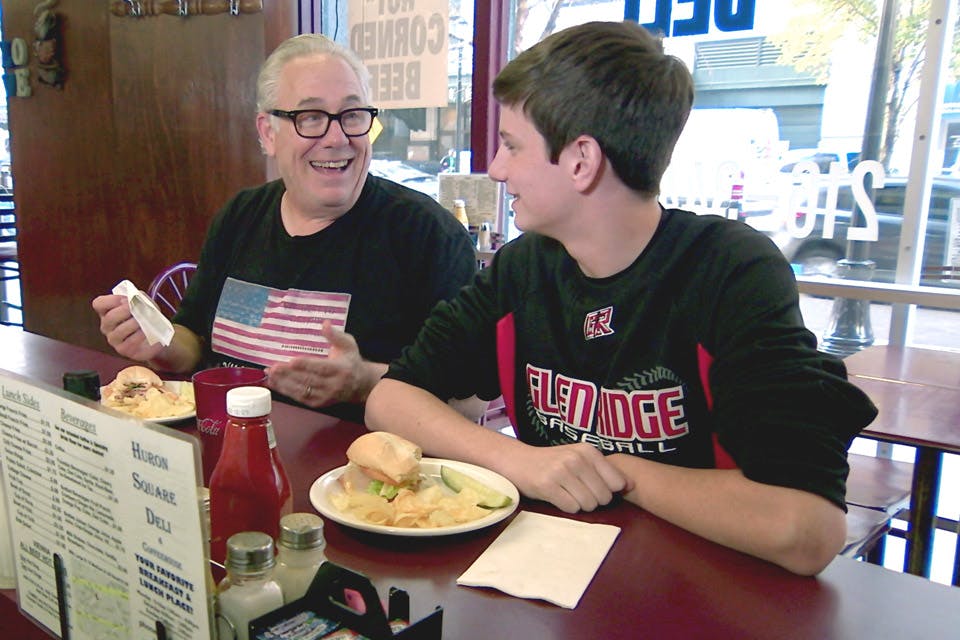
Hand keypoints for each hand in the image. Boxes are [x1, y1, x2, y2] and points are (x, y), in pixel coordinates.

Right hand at [92, 294, 165, 361]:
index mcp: (107, 312)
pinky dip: (140, 335)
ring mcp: (114, 339)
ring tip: (145, 321)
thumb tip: (134, 298)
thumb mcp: (144, 304)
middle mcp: (107, 326)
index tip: (126, 299)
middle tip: (138, 309)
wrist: (157, 337)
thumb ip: (138, 298)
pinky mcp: (124, 350)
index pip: (99, 303)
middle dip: (125, 311)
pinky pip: (130, 341)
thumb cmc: (146, 318)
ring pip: (119, 331)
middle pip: (109, 317)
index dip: (112, 300)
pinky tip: (147, 332)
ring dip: (134, 323)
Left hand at [265, 322, 378, 407]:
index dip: (306, 365)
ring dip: (284, 383)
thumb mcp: (348, 344)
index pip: (322, 368)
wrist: (360, 385)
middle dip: (289, 374)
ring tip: (270, 374)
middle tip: (274, 367)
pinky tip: (275, 383)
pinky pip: (300, 398)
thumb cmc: (351, 361)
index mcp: (341, 369)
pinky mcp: (318, 403)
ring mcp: (325, 396)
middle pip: (308, 380)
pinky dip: (286, 391)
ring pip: (302, 391)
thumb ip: (335, 335)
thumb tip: (324, 324)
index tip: (291, 361)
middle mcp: (333, 385)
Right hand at [503, 442, 632, 512]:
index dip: (607, 491)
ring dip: (579, 505)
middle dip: (594, 501)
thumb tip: (632, 485)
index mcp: (588, 450)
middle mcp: (576, 458)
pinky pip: (571, 508)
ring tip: (567, 493)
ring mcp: (561, 471)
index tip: (593, 488)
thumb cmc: (552, 462)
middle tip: (577, 492)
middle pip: (603, 497)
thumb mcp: (579, 458)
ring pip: (588, 504)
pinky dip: (566, 507)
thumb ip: (603, 470)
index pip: (616, 483)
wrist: (517, 460)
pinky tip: (557, 497)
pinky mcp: (547, 485)